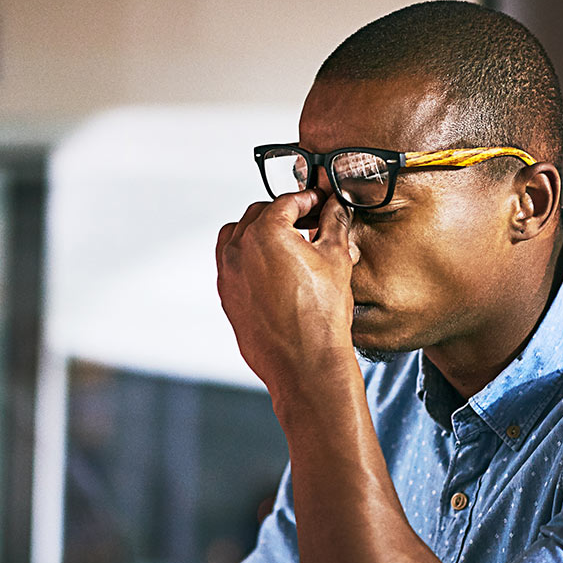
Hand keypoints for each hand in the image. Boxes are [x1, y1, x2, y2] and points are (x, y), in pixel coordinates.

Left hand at [215, 190, 360, 397]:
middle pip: (259, 214)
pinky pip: (232, 264)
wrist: (305, 363)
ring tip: (287, 244)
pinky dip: (248, 257)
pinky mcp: (226, 295)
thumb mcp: (336, 259)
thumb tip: (334, 209)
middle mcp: (239, 249)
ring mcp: (228, 273)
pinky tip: (273, 269)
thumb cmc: (320, 317)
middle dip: (284, 214)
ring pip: (238, 236)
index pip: (287, 201)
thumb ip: (333, 224)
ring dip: (260, 232)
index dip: (308, 199)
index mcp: (265, 232)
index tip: (319, 203)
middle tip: (308, 221)